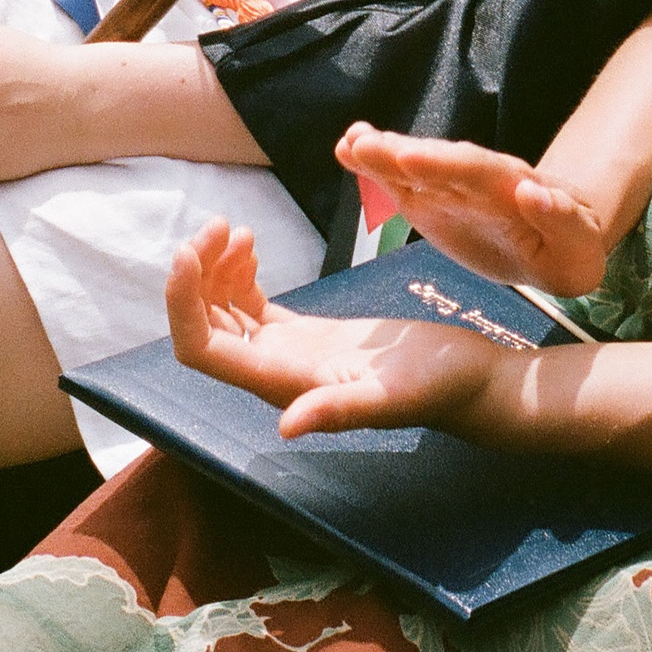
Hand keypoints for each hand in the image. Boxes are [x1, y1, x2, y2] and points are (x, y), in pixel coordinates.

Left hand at [167, 217, 509, 438]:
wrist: (470, 380)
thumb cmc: (441, 387)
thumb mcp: (394, 394)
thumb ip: (340, 409)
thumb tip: (286, 426)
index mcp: (283, 383)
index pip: (202, 350)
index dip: (182, 304)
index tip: (191, 249)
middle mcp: (273, 371)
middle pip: (203, 325)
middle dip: (196, 273)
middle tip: (221, 224)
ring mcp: (285, 352)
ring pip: (221, 311)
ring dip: (213, 268)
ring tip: (238, 229)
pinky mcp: (303, 334)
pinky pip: (249, 304)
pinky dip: (237, 271)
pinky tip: (252, 245)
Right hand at [335, 125, 610, 293]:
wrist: (552, 237)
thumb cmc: (567, 246)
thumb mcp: (576, 248)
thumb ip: (560, 220)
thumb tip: (536, 192)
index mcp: (513, 189)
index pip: (478, 173)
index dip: (444, 166)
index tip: (410, 158)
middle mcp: (477, 179)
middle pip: (438, 162)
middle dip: (403, 154)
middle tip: (364, 144)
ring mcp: (450, 187)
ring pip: (415, 167)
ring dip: (382, 155)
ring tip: (350, 143)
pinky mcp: (430, 200)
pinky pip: (399, 181)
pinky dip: (374, 167)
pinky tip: (347, 150)